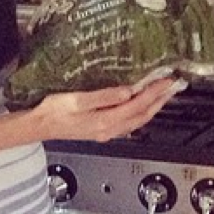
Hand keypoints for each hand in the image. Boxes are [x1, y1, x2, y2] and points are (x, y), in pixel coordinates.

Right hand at [36, 75, 185, 142]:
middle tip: (173, 86)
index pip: (137, 105)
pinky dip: (140, 113)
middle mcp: (109, 129)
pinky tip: (142, 106)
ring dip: (152, 107)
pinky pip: (129, 122)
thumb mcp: (77, 100)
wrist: (39, 125)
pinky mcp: (102, 130)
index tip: (166, 80)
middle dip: (160, 101)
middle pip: (142, 115)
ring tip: (163, 95)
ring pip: (137, 121)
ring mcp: (106, 132)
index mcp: (104, 120)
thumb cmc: (54, 111)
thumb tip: (128, 92)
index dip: (154, 93)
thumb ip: (104, 96)